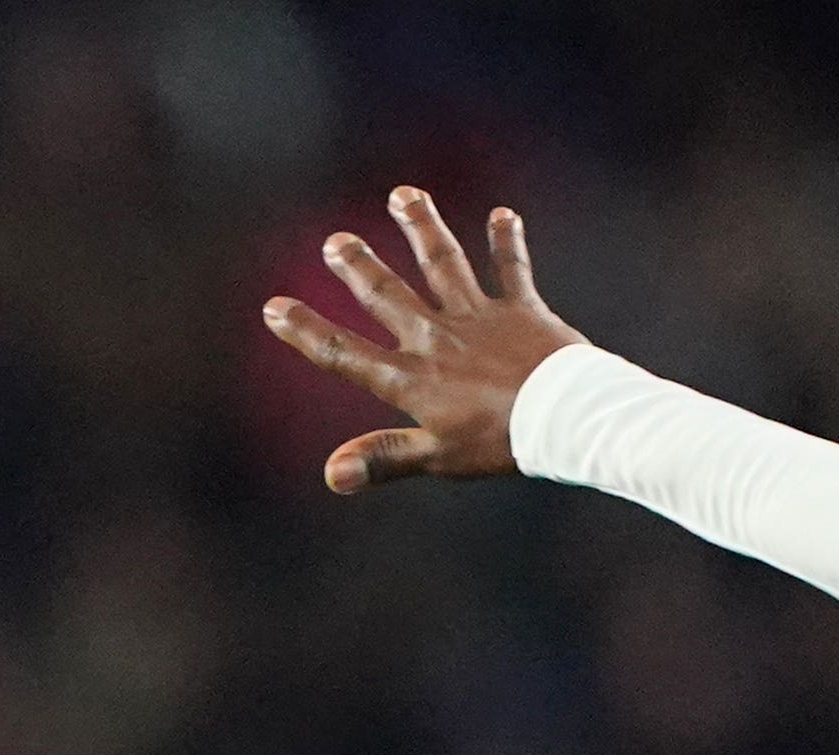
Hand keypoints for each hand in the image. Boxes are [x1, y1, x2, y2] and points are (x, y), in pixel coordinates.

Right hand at [260, 189, 585, 492]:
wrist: (564, 418)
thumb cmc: (499, 444)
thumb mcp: (435, 456)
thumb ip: (382, 458)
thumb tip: (332, 474)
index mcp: (412, 377)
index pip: (346, 354)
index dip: (307, 331)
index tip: (274, 307)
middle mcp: (438, 338)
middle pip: (389, 295)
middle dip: (359, 266)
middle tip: (336, 240)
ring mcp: (479, 317)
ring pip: (443, 263)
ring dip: (421, 227)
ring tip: (403, 195)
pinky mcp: (522, 309)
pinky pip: (511, 269)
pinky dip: (506, 241)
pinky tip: (502, 214)